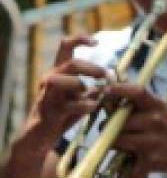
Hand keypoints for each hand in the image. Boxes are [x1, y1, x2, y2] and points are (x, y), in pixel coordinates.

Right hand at [24, 33, 107, 147]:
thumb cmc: (63, 113)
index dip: (80, 39)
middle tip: (107, 75)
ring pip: (60, 80)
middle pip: (70, 63)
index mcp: (59, 72)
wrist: (39, 137)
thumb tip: (115, 79)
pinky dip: (85, 105)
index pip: (65, 47)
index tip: (96, 42)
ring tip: (97, 92)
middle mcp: (50, 79)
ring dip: (82, 84)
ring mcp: (47, 95)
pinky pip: (68, 105)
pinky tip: (94, 107)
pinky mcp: (48, 111)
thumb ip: (95, 88)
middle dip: (92, 68)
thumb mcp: (81, 98)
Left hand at [107, 83, 166, 177]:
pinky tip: (137, 166)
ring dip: (116, 146)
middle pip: (115, 123)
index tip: (105, 90)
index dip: (119, 89)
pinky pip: (127, 167)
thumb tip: (114, 103)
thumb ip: (144, 108)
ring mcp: (150, 142)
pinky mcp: (149, 161)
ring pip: (116, 142)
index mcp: (158, 106)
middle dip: (109, 128)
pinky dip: (130, 171)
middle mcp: (153, 121)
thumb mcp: (165, 112)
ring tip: (125, 147)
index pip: (137, 93)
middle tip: (113, 131)